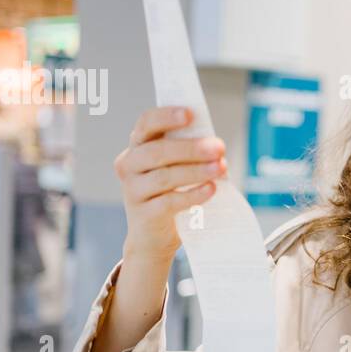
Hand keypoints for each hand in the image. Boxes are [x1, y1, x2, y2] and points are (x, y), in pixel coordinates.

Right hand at [114, 106, 225, 262]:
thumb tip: (216, 146)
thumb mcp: (176, 168)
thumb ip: (188, 153)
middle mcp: (129, 165)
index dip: (166, 116)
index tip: (190, 114)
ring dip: (195, 171)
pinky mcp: (143, 214)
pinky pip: (169, 201)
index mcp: (138, 145)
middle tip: (219, 147)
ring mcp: (132, 190)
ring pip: (164, 176)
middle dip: (191, 148)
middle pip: (157, 151)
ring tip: (221, 167)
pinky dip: (192, 195)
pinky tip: (211, 189)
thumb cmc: (171, 193)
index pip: (146, 124)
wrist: (154, 237)